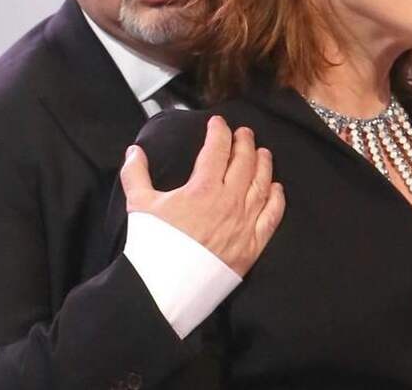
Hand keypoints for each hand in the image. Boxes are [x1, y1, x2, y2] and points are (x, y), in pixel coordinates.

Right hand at [120, 115, 285, 276]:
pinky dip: (277, 199)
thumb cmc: (153, 246)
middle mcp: (229, 202)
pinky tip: (277, 189)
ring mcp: (244, 223)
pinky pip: (271, 216)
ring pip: (262, 185)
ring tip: (263, 152)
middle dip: (244, 143)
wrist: (167, 288)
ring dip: (264, 165)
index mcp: (203, 188)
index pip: (217, 149)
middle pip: (244, 163)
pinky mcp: (252, 246)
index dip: (219, 132)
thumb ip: (136, 173)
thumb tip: (133, 151)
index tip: (218, 122)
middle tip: (244, 133)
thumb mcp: (139, 204)